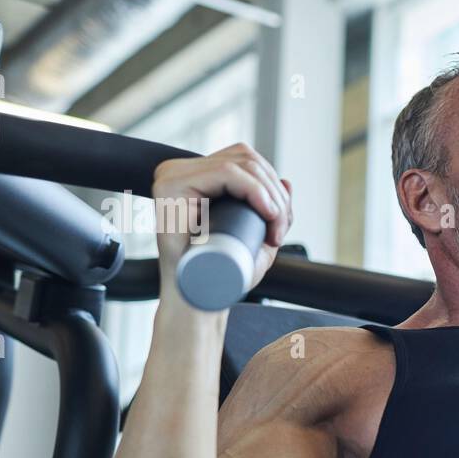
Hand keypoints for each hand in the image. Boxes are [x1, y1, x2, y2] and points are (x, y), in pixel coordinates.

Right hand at [151, 142, 292, 301]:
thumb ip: (270, 210)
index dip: (272, 185)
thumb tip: (287, 183)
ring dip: (270, 194)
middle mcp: (180, 170)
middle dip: (275, 192)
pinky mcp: (171, 185)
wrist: (199, 299)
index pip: (244, 160)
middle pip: (245, 159)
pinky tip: (266, 211)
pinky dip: (255, 190)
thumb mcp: (254, 236)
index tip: (282, 223)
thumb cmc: (221, 273)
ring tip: (274, 227)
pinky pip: (225, 173)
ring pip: (240, 164)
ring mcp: (172, 175)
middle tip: (279, 229)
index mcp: (195, 176)